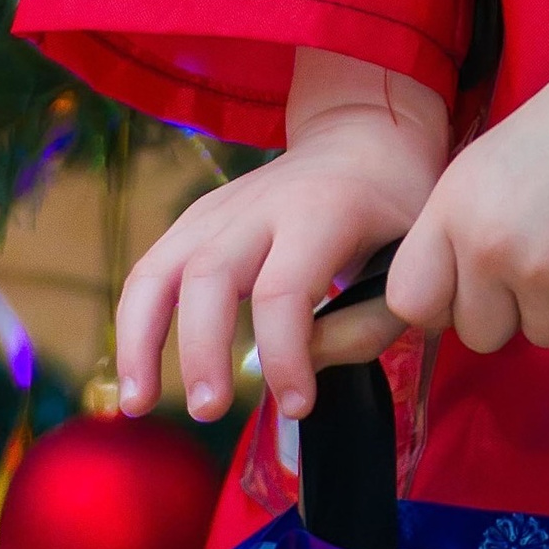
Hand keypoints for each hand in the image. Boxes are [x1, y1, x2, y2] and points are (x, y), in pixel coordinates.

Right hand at [114, 54, 448, 421]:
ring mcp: (222, 206)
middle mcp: (262, 202)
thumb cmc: (395, 207)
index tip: (300, 406)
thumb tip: (303, 367)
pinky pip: (152, 267)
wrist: (363, 136)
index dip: (285, 356)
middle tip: (211, 412)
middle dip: (201, 349)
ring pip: (162, 265)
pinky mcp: (198, 218)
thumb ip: (367, 323)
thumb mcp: (413, 257)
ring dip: (141, 337)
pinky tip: (137, 374)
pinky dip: (135, 321)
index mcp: (323, 208)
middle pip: (211, 273)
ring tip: (137, 403)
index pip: (285, 287)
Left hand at [385, 0, 548, 366]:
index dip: (442, 305)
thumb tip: (455, 298)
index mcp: (453, 203)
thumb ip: (468, 225)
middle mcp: (486, 241)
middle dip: (517, 309)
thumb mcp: (496, 160)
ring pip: (543, 340)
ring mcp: (543, 268)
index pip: (407, 299)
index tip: (474, 291)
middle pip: (479, 334)